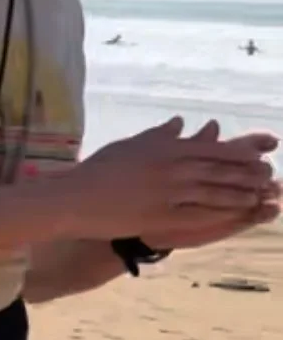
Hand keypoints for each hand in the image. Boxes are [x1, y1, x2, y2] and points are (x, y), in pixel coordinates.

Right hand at [56, 117, 278, 242]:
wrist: (76, 197)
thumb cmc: (99, 169)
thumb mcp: (130, 145)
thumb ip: (159, 135)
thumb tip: (181, 123)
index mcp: (164, 149)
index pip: (210, 149)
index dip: (238, 153)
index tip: (259, 156)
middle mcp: (172, 168)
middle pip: (218, 170)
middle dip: (247, 173)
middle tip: (269, 175)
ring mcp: (169, 193)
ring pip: (215, 192)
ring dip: (241, 193)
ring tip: (261, 194)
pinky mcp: (164, 215)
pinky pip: (201, 214)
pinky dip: (223, 213)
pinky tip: (237, 214)